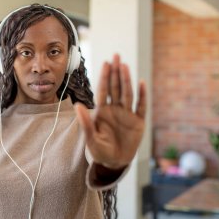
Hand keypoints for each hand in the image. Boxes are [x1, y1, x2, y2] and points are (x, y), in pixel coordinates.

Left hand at [75, 54, 145, 169]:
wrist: (114, 162)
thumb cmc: (100, 151)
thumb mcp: (91, 138)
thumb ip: (85, 122)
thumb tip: (77, 106)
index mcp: (102, 111)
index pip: (103, 90)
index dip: (105, 77)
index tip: (106, 63)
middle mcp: (115, 109)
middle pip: (116, 87)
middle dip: (116, 72)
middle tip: (116, 56)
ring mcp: (127, 114)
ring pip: (127, 93)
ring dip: (126, 80)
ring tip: (125, 66)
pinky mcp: (138, 122)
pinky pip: (141, 106)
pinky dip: (142, 95)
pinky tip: (142, 82)